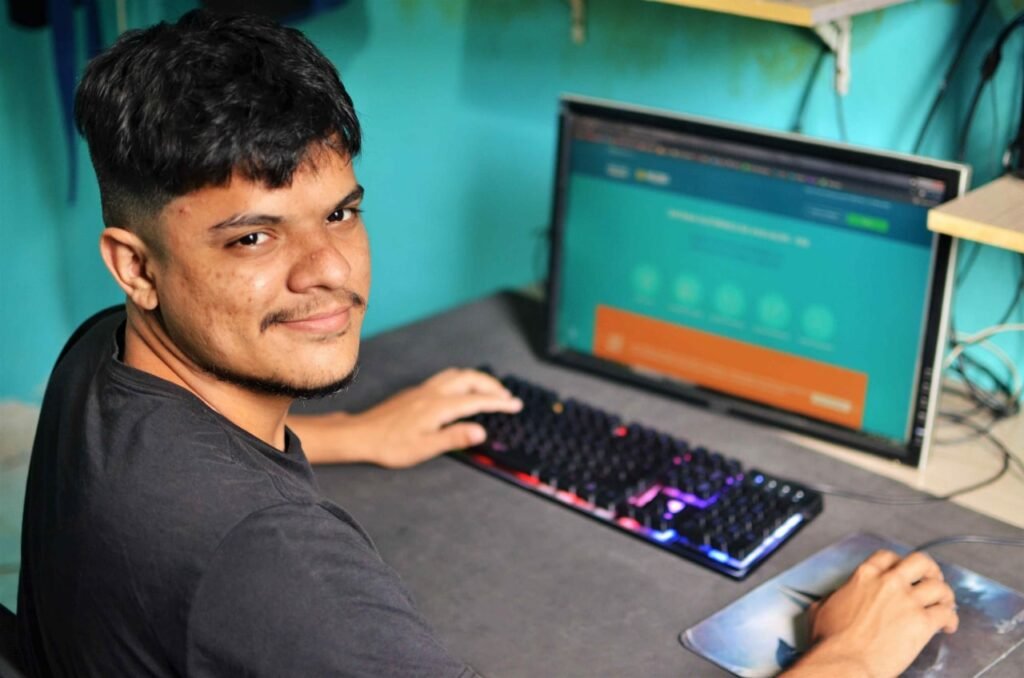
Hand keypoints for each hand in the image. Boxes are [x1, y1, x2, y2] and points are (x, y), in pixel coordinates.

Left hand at [290, 368, 521, 467]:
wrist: (361, 435)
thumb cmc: (390, 445)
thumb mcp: (424, 448)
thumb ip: (454, 438)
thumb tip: (480, 431)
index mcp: (438, 406)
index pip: (477, 400)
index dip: (499, 402)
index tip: (515, 405)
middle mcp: (432, 393)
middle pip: (470, 379)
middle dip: (493, 386)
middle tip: (508, 397)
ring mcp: (423, 390)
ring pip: (458, 375)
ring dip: (478, 380)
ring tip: (491, 390)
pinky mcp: (416, 392)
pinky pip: (447, 377)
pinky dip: (464, 379)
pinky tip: (463, 390)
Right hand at [782, 549, 957, 677]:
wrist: (845, 661)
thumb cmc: (831, 641)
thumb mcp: (822, 609)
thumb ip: (833, 598)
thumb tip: (833, 600)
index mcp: (864, 576)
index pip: (887, 556)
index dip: (898, 562)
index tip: (902, 572)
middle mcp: (889, 583)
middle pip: (920, 562)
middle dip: (929, 570)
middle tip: (931, 580)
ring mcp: (908, 601)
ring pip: (939, 587)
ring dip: (945, 595)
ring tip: (945, 605)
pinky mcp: (922, 623)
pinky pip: (946, 614)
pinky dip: (951, 620)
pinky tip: (947, 627)